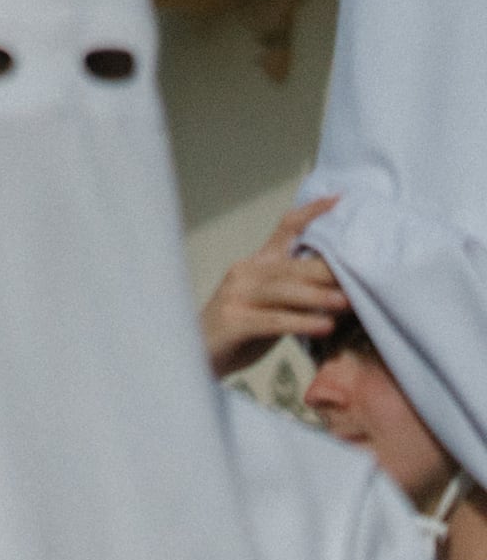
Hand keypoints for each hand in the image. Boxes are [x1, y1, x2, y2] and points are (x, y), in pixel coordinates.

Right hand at [204, 196, 344, 377]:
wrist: (196, 360)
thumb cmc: (240, 332)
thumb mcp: (269, 303)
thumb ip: (295, 288)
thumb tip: (342, 283)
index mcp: (255, 263)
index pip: (286, 228)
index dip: (312, 212)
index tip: (340, 199)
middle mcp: (244, 273)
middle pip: (293, 266)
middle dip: (329, 272)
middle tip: (363, 275)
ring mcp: (235, 297)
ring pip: (285, 292)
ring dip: (319, 297)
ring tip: (347, 303)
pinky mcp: (232, 322)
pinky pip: (273, 321)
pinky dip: (301, 323)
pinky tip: (323, 327)